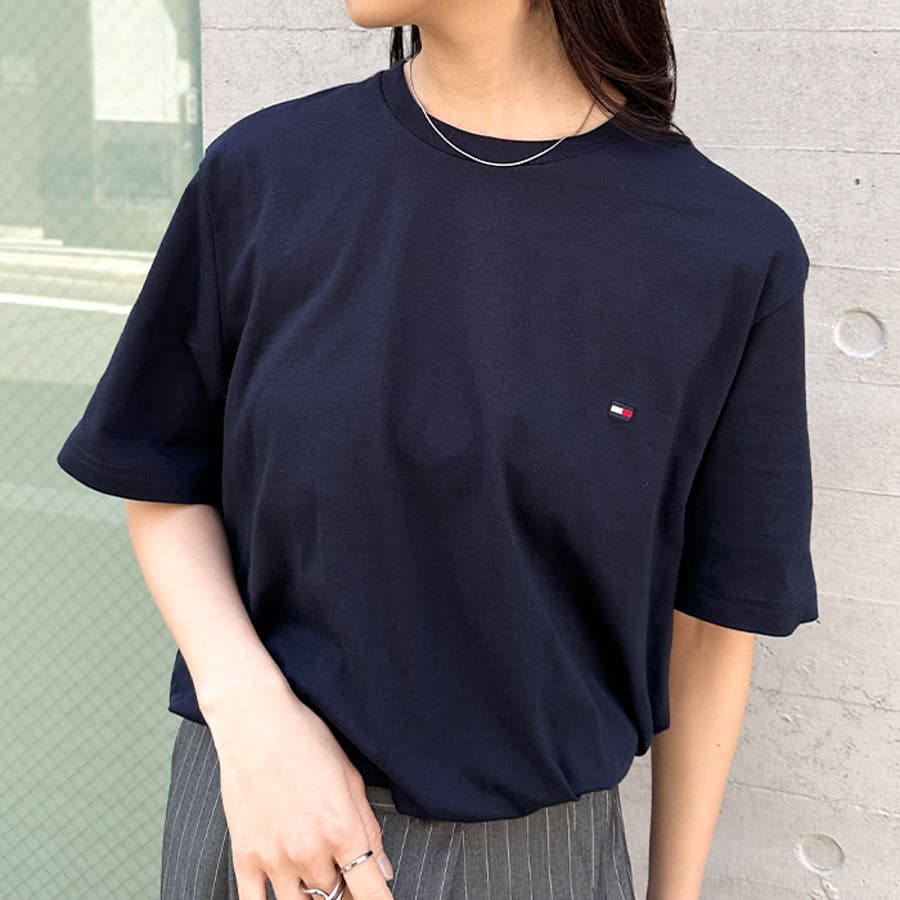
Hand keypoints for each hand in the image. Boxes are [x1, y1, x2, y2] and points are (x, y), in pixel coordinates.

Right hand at [204, 682, 393, 898]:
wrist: (255, 722)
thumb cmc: (306, 740)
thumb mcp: (350, 777)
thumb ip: (369, 829)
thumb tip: (383, 871)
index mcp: (342, 830)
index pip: (371, 893)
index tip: (380, 898)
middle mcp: (310, 851)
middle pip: (335, 897)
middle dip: (344, 887)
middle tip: (342, 865)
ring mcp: (274, 858)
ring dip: (312, 894)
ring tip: (314, 869)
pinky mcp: (244, 857)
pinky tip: (283, 888)